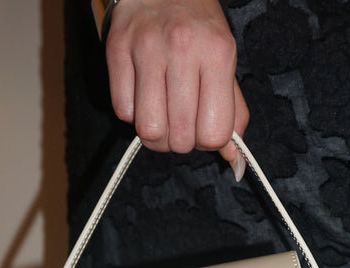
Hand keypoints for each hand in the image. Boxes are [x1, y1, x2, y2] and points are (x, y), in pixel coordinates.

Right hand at [105, 0, 248, 175]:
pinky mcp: (117, 50)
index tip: (203, 129)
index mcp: (218, 54)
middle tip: (181, 125)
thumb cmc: (197, 28)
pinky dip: (132, 113)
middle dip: (181, 142)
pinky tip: (142, 96)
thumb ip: (232, 112)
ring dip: (155, 134)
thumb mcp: (225, 62)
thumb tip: (233, 158)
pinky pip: (123, 111)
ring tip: (161, 116)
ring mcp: (146, 48)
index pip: (214, 133)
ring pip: (148, 130)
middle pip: (180, 137)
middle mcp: (183, 49)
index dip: (208, 143)